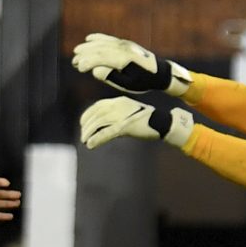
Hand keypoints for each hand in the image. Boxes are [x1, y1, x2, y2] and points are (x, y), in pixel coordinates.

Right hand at [70, 33, 190, 95]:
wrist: (159, 73)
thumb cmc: (143, 82)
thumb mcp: (127, 84)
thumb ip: (111, 77)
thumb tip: (96, 70)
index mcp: (124, 59)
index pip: (101, 58)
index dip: (88, 62)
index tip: (78, 68)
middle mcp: (124, 49)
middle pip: (99, 49)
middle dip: (85, 54)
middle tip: (73, 61)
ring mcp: (125, 44)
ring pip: (103, 43)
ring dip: (88, 46)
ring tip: (76, 51)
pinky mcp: (126, 43)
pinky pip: (109, 39)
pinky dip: (98, 38)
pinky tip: (89, 38)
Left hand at [79, 97, 193, 149]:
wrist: (162, 122)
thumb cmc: (146, 120)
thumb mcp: (129, 113)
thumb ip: (116, 116)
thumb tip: (102, 126)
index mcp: (119, 101)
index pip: (98, 106)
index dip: (88, 115)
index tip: (83, 123)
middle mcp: (118, 106)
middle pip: (96, 115)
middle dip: (87, 126)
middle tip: (83, 136)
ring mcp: (122, 115)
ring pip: (99, 123)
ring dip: (89, 133)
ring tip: (85, 141)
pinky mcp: (125, 126)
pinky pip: (107, 133)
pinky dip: (97, 139)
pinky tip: (91, 145)